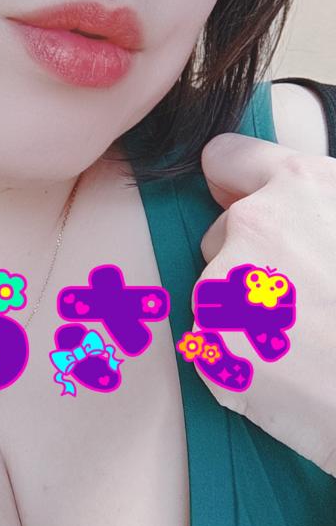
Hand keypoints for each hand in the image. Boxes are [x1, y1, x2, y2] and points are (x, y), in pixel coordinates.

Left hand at [192, 132, 335, 475]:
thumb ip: (316, 202)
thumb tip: (281, 198)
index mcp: (298, 186)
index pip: (225, 158)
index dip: (231, 181)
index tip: (235, 197)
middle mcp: (252, 225)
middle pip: (220, 235)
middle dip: (246, 260)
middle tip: (300, 297)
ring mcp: (223, 284)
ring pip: (214, 291)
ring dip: (241, 311)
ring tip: (299, 338)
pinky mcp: (209, 340)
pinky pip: (211, 340)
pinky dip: (237, 354)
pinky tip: (283, 367)